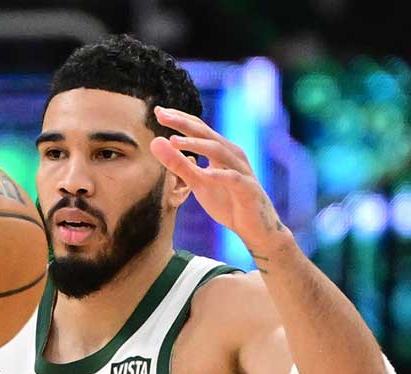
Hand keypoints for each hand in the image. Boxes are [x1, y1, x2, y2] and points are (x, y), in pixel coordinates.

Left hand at [149, 106, 289, 255]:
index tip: (157, 111)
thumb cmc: (227, 201)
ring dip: (197, 145)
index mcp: (220, 150)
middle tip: (162, 116)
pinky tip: (204, 173)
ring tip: (175, 141)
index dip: (179, 118)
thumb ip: (178, 164)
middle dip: (184, 123)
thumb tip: (156, 142)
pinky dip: (219, 175)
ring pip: (219, 152)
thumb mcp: (197, 182)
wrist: (255, 226)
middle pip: (207, 133)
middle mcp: (232, 155)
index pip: (199, 128)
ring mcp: (241, 170)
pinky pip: (233, 179)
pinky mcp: (248, 189)